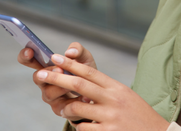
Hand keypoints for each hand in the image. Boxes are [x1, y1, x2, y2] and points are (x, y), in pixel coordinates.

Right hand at [17, 42, 97, 120]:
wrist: (95, 92)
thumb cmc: (85, 73)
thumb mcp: (84, 58)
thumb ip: (78, 50)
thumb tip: (70, 52)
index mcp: (47, 67)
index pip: (29, 60)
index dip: (25, 56)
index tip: (30, 51)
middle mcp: (45, 82)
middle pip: (37, 77)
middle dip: (48, 73)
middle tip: (59, 69)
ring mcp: (50, 96)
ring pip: (48, 93)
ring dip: (60, 87)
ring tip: (73, 83)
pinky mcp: (59, 110)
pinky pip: (63, 107)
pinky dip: (74, 100)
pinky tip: (84, 97)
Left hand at [36, 54, 169, 130]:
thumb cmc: (139, 116)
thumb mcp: (126, 97)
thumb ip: (106, 90)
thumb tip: (82, 82)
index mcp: (117, 88)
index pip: (90, 71)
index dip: (70, 64)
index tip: (55, 57)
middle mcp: (113, 99)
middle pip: (79, 84)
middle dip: (57, 78)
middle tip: (40, 75)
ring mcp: (110, 117)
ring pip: (76, 108)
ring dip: (66, 109)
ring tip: (64, 110)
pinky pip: (83, 128)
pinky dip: (78, 127)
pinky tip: (80, 126)